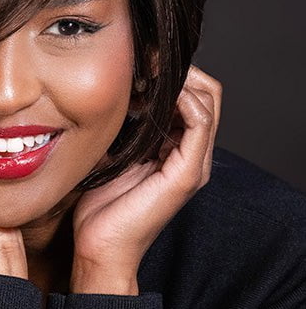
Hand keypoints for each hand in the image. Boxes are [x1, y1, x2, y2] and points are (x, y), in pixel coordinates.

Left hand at [71, 65, 221, 293]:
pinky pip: (200, 123)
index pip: (194, 93)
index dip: (172, 71)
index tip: (139, 61)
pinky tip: (155, 94)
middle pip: (207, 92)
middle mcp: (191, 152)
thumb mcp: (112, 150)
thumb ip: (124, 122)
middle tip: (144, 64)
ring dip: (179, 80)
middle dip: (179, 70)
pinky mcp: (187, 174)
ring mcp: (193, 163)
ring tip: (145, 76)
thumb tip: (117, 88)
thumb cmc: (101, 203)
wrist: (99, 246)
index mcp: (177, 147)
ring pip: (208, 101)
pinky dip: (184, 100)